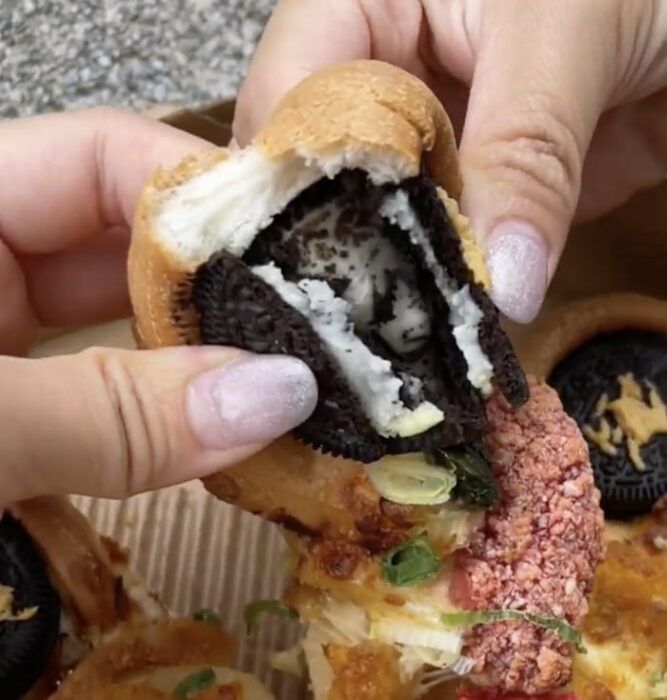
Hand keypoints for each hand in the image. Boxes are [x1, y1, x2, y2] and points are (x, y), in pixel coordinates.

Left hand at [0, 109, 316, 505]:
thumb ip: (115, 413)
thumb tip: (281, 396)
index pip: (105, 155)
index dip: (204, 193)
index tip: (297, 251)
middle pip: (130, 241)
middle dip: (221, 288)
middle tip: (311, 331)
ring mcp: (5, 335)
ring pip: (127, 322)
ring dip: (202, 359)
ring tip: (288, 382)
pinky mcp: (20, 404)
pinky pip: (109, 385)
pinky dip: (164, 410)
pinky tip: (222, 429)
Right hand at [234, 0, 666, 322]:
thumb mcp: (566, 32)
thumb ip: (523, 150)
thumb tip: (499, 284)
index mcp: (363, 3)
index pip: (286, 96)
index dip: (288, 177)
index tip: (302, 263)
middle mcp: (384, 76)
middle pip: (325, 168)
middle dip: (336, 240)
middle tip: (341, 321)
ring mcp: (433, 138)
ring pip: (385, 215)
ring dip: (396, 272)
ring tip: (383, 337)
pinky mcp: (480, 188)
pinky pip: (449, 241)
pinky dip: (450, 281)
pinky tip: (442, 322)